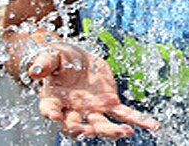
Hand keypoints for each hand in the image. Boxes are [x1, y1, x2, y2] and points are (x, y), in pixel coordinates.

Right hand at [26, 41, 160, 137]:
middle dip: (84, 131)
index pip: (50, 111)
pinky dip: (139, 120)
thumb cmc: (58, 59)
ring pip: (102, 125)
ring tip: (126, 132)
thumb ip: (44, 63)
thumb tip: (34, 71)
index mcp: (54, 101)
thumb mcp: (51, 56)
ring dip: (113, 131)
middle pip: (77, 126)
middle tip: (90, 132)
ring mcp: (92, 110)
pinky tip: (153, 126)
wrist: (75, 58)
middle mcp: (73, 111)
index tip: (55, 116)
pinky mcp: (110, 104)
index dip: (52, 115)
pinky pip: (125, 114)